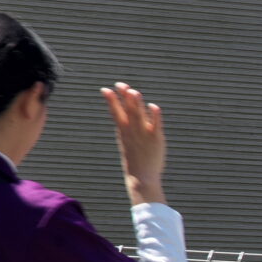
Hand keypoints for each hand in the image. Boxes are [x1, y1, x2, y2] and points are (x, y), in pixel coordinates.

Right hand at [100, 84, 166, 202]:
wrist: (141, 177)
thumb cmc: (135, 159)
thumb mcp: (127, 141)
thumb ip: (127, 128)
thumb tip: (126, 117)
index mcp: (123, 132)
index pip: (115, 113)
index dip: (111, 101)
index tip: (105, 89)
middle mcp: (132, 131)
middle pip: (127, 111)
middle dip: (123, 97)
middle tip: (120, 84)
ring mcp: (144, 135)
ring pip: (139, 116)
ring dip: (136, 104)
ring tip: (133, 92)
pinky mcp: (156, 139)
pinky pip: (155, 125)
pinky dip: (154, 116)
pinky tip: (154, 106)